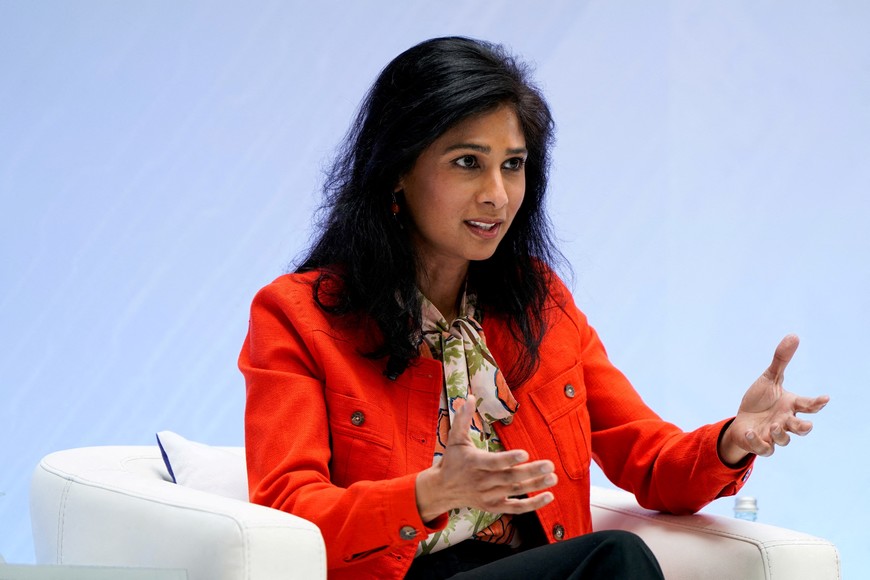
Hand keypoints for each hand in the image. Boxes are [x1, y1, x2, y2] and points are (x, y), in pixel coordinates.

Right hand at [415, 394, 556, 522]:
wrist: (442, 490)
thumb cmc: (451, 461)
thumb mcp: (454, 439)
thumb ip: (462, 418)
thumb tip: (469, 397)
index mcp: (473, 463)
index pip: (493, 462)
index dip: (509, 459)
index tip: (525, 453)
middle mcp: (481, 481)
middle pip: (509, 478)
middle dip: (531, 472)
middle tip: (550, 465)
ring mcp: (488, 496)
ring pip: (515, 491)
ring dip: (535, 485)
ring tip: (553, 477)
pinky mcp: (493, 506)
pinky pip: (515, 508)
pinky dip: (532, 504)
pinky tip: (549, 496)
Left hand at [719, 334, 828, 464]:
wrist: (742, 421)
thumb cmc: (760, 400)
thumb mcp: (769, 378)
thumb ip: (781, 360)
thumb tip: (794, 335)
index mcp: (790, 405)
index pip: (808, 405)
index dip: (817, 403)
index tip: (825, 398)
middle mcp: (785, 421)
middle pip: (801, 428)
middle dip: (804, 427)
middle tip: (805, 424)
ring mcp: (774, 435)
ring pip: (784, 440)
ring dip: (781, 434)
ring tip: (774, 425)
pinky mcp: (761, 444)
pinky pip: (763, 448)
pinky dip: (758, 442)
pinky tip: (751, 432)